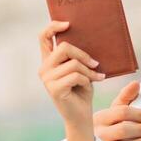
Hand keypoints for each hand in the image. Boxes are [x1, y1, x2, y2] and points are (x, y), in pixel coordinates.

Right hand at [39, 21, 104, 135]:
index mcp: (49, 61)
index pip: (43, 37)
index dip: (53, 27)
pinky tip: (91, 85)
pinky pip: (75, 76)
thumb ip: (77, 57)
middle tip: (95, 64)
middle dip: (84, 54)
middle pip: (64, 48)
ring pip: (73, 63)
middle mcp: (44, 68)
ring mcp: (47, 79)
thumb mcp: (81, 70)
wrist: (81, 116)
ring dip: (89, 71)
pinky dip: (87, 80)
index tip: (68, 24)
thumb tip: (89, 38)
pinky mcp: (54, 89)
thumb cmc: (82, 91)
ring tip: (97, 77)